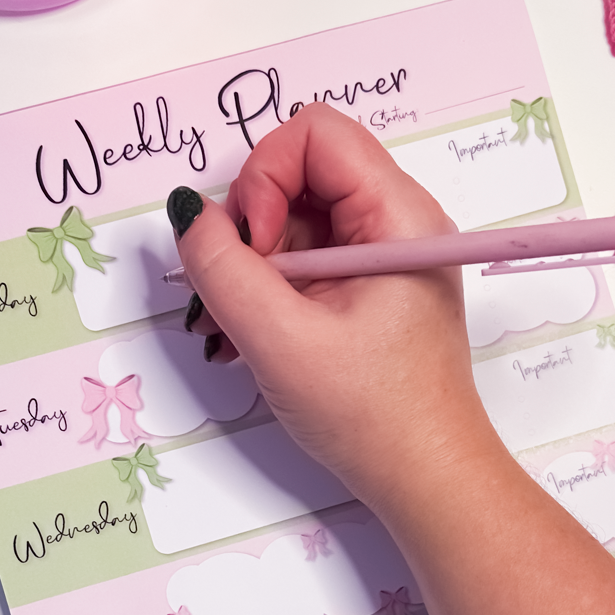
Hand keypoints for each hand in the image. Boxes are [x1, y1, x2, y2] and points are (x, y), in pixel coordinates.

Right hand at [167, 103, 497, 510]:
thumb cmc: (371, 417)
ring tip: (226, 330)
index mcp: (398, 217)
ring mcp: (384, 259)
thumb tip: (188, 214)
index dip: (264, 178)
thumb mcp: (280, 341)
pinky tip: (246, 340)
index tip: (256, 250)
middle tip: (232, 294)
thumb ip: (223, 269)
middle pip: (301, 176)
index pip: (314, 133)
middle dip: (250, 228)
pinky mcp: (371, 293)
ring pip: (296, 224)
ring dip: (250, 269)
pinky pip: (307, 265)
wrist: (426, 482)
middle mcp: (397, 224)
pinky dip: (269, 293)